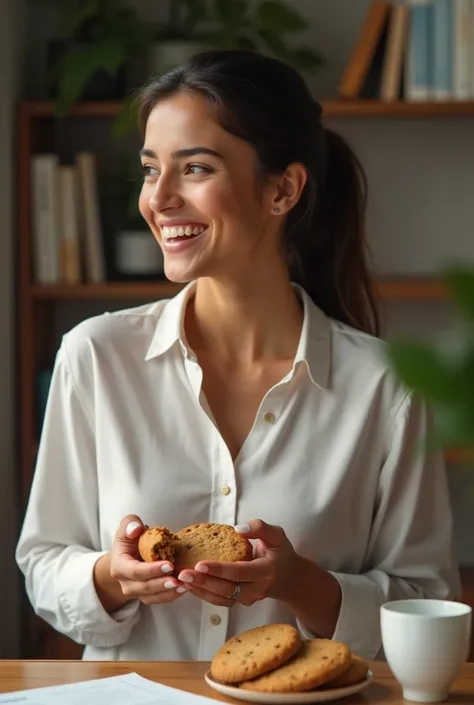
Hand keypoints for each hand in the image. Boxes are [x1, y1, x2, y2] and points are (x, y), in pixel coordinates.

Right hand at [108, 515, 185, 605]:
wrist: (127, 557)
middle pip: (144, 587)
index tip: (169, 565)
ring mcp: (137, 592)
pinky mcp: (147, 596)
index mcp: (119, 567)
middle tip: (178, 579)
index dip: (152, 570)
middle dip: (162, 584)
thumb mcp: (126, 528)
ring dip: (170, 592)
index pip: (135, 571)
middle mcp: (126, 584)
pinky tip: (185, 588)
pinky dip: (172, 595)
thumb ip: (129, 524)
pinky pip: (159, 600)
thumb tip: (136, 528)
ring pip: (152, 597)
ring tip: (185, 585)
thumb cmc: (129, 540)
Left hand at [176, 519, 298, 607]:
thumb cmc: (281, 552)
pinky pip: (220, 600)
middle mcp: (257, 589)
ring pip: (221, 598)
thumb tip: (237, 529)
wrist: (290, 579)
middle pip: (228, 588)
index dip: (220, 569)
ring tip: (180, 581)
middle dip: (204, 582)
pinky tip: (188, 586)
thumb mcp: (276, 534)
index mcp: (267, 571)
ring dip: (200, 590)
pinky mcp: (240, 601)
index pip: (241, 572)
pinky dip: (203, 594)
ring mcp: (249, 598)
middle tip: (183, 574)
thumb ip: (259, 528)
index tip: (200, 563)